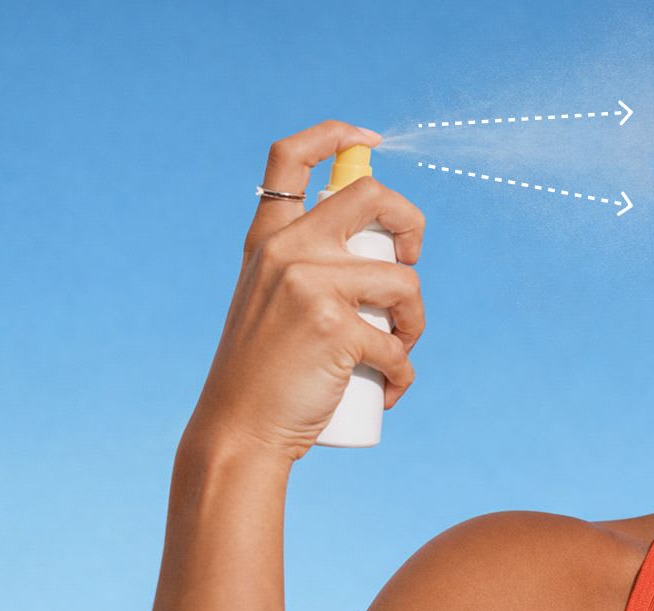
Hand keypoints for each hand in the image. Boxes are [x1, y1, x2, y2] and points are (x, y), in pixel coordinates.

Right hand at [187, 120, 425, 462]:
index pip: (290, 156)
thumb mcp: (269, 301)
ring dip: (416, 323)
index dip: (335, 135)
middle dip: (413, 225)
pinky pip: (399, 344)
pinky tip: (391, 390)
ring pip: (404, 281)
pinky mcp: (335, 327)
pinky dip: (404, 372)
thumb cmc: (264, 374)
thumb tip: (386, 251)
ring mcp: (310, 284)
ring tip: (399, 354)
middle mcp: (287, 249)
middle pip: (374, 196)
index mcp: (267, 240)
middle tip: (412, 262)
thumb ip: (306, 268)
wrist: (237, 432)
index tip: (371, 140)